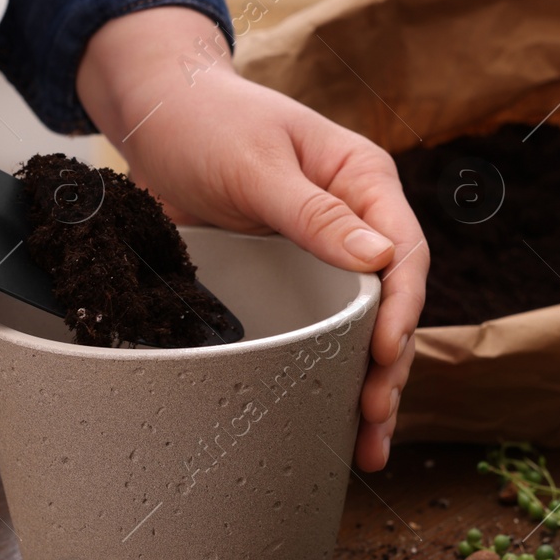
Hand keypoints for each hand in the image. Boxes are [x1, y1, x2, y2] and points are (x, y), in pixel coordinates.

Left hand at [76, 7, 427, 470]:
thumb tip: (378, 260)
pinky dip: (328, 374)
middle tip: (374, 418)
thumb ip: (315, 213)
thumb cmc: (207, 120)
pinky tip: (332, 421)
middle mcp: (356, 220)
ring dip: (366, 385)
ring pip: (361, 328)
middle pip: (392, 304)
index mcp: (364, 180)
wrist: (156, 113)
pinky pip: (320, 331)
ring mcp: (325, 254)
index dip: (401, 310)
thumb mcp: (258, 165)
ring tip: (367, 446)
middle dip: (388, 366)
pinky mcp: (292, 279)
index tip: (385, 355)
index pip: (403, 253)